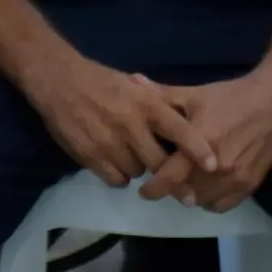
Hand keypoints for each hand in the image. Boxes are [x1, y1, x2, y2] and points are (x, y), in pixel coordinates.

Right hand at [18, 51, 217, 188]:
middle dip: (172, 177)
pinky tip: (116, 163)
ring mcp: (109, 141)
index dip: (198, 149)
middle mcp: (130, 123)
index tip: (214, 165)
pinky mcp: (90, 155)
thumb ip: (157, 105)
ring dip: (139, 169)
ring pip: (137, 172)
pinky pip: (116, 179)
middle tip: (184, 191)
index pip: (179, 129)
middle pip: (160, 162)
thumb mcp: (135, 86)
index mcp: (145, 103)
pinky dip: (119, 176)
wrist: (57, 80)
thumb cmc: (100, 81)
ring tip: (133, 157)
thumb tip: (186, 125)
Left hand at [145, 69, 271, 211]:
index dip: (152, 188)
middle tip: (166, 178)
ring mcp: (236, 178)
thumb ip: (162, 95)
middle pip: (184, 193)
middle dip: (171, 189)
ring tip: (186, 182)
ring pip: (202, 201)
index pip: (169, 177)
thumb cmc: (231, 96)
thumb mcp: (194, 93)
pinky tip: (206, 187)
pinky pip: (222, 205)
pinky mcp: (250, 185)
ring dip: (190, 195)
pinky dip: (210, 200)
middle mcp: (218, 166)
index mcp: (201, 142)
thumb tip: (131, 83)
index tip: (143, 190)